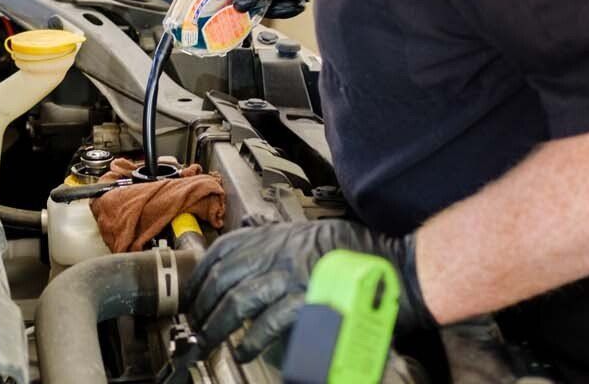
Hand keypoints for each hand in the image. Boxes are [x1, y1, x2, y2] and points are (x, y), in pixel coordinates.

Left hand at [184, 220, 434, 361]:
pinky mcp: (307, 301)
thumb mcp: (311, 239)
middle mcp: (279, 252)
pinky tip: (243, 352)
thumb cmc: (360, 255)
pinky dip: (251, 340)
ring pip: (237, 301)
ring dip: (216, 327)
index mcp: (278, 237)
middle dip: (200, 306)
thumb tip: (251, 268)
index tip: (191, 295)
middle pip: (223, 278)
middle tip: (192, 327)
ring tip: (206, 344)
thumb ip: (279, 250)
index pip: (223, 251)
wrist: (397, 267)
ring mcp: (292, 276)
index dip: (200, 276)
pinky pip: (269, 322)